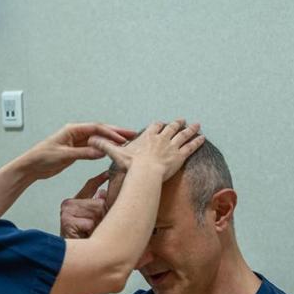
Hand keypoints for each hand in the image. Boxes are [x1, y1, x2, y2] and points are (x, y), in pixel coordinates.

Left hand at [20, 122, 137, 180]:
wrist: (31, 167)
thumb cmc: (42, 157)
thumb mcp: (64, 155)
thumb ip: (83, 153)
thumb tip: (101, 152)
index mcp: (72, 129)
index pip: (96, 128)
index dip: (111, 132)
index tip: (123, 137)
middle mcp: (76, 133)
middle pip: (100, 131)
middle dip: (116, 132)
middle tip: (133, 134)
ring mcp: (76, 141)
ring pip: (98, 139)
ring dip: (111, 140)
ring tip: (127, 142)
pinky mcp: (76, 150)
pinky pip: (93, 147)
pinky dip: (103, 148)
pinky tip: (112, 151)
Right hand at [59, 171, 109, 237]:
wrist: (72, 257)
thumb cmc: (84, 239)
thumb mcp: (94, 220)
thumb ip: (96, 205)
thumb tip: (103, 192)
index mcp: (75, 202)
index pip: (89, 185)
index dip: (100, 179)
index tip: (109, 172)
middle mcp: (68, 204)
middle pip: (98, 203)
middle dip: (102, 216)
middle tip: (94, 229)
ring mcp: (66, 211)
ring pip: (96, 212)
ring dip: (97, 225)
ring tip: (89, 233)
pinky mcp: (67, 221)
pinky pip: (89, 222)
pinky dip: (90, 231)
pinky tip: (83, 236)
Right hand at [88, 119, 204, 181]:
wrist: (145, 173)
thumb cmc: (131, 165)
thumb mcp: (116, 154)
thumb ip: (105, 146)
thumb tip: (91, 140)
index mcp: (148, 137)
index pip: (155, 127)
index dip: (159, 126)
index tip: (161, 124)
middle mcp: (162, 138)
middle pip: (171, 128)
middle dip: (177, 124)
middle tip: (182, 120)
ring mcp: (172, 146)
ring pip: (184, 134)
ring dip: (191, 129)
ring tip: (197, 125)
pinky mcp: (180, 155)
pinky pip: (191, 146)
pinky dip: (197, 141)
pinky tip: (203, 137)